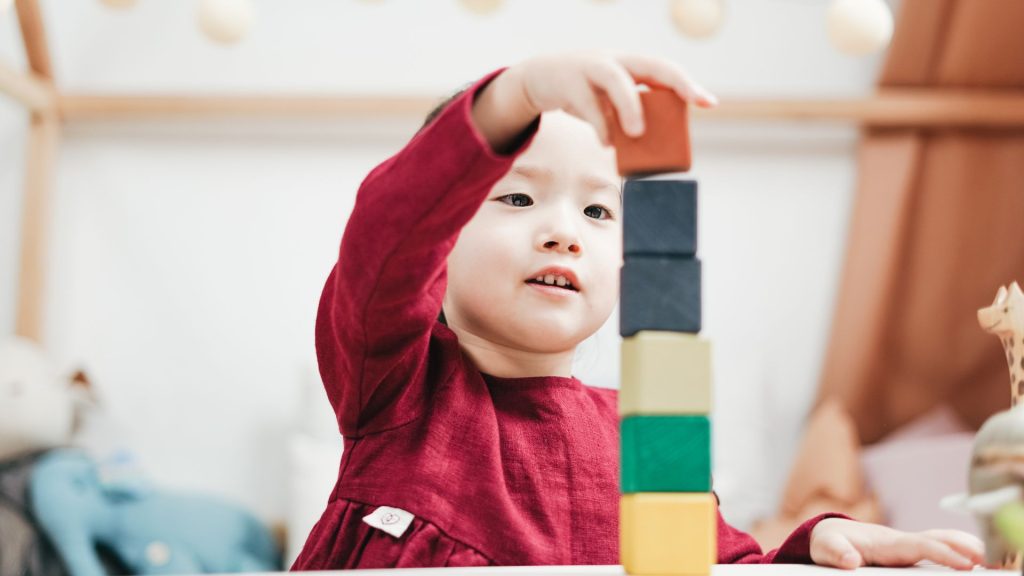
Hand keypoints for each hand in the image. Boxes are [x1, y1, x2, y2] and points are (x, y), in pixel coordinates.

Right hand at [472, 52, 715, 151]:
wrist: (540, 78)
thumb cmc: (584, 93)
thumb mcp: (609, 101)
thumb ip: (628, 116)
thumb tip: (649, 147)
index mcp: (629, 65)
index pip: (665, 69)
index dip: (687, 84)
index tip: (709, 103)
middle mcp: (614, 60)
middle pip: (650, 64)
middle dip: (675, 82)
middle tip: (692, 103)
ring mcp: (589, 67)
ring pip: (615, 79)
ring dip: (630, 105)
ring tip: (638, 133)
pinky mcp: (568, 82)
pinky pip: (587, 104)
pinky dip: (599, 125)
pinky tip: (607, 143)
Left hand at [810, 518, 984, 570]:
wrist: (830, 535)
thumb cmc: (829, 542)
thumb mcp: (825, 548)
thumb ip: (836, 553)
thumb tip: (850, 560)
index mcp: (885, 542)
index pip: (920, 546)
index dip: (943, 553)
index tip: (964, 563)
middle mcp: (900, 541)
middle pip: (937, 539)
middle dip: (962, 546)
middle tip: (987, 559)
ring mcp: (906, 545)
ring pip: (941, 540)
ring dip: (964, 545)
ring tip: (988, 558)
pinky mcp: (908, 551)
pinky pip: (937, 547)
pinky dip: (957, 549)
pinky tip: (973, 559)